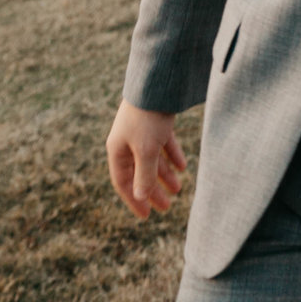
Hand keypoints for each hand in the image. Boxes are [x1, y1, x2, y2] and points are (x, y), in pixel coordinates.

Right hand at [106, 102, 186, 218]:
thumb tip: (140, 196)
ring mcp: (141, 132)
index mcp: (117, 151)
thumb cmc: (146, 119)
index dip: (134, 200)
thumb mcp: (146, 150)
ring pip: (153, 160)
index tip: (146, 216)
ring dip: (164, 175)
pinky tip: (183, 168)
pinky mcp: (156, 122)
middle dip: (152, 191)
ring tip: (178, 190)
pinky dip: (172, 156)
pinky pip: (163, 145)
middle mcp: (127, 142)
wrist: (156, 85)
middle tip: (167, 208)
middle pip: (139, 173)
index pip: (123, 182)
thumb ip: (144, 174)